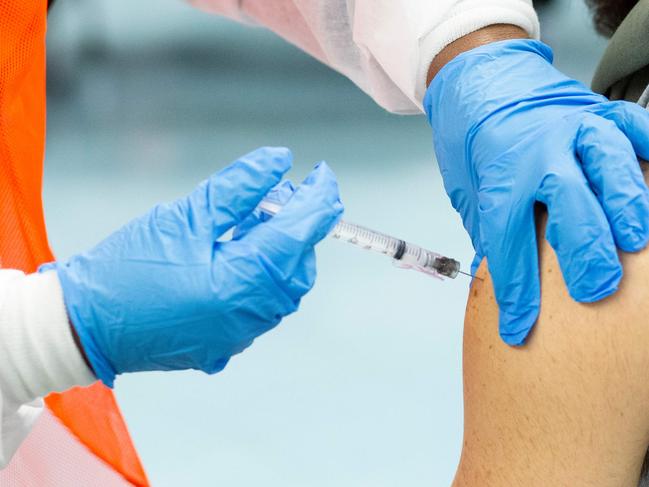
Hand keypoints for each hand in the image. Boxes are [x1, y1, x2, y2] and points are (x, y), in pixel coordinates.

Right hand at [49, 147, 342, 385]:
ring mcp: (238, 336)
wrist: (84, 323)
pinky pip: (259, 307)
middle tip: (276, 197)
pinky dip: (259, 276)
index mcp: (241, 283)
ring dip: (278, 252)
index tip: (324, 175)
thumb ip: (239, 187)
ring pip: (282, 288)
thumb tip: (280, 160)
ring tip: (250, 223)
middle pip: (298, 265)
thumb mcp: (184, 215)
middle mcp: (249, 317)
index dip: (319, 200)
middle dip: (298, 227)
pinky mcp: (224, 344)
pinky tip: (236, 256)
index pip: (300, 234)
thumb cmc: (127, 266)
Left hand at [425, 39, 648, 344]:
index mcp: (500, 173)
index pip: (508, 241)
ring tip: (637, 240)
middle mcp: (541, 149)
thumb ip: (490, 227)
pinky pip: (637, 127)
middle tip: (595, 290)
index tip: (518, 329)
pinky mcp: (599, 110)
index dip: (515, 291)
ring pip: (611, 165)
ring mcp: (575, 126)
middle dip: (585, 251)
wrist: (480, 78)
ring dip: (629, 205)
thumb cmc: (472, 139)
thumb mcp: (468, 189)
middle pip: (569, 204)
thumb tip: (501, 272)